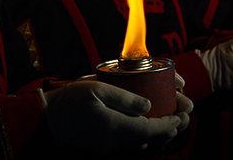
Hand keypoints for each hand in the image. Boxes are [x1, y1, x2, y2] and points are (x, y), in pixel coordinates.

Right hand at [76, 73, 192, 135]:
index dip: (171, 123)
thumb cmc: (70, 100)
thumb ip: (125, 97)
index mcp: (116, 126)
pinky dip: (144, 136)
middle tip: (184, 116)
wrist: (48, 118)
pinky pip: (130, 143)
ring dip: (159, 133)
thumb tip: (148, 105)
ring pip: (142, 143)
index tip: (181, 114)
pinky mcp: (104, 145)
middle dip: (171, 128)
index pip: (152, 129)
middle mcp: (116, 140)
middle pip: (151, 139)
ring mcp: (110, 145)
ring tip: (171, 121)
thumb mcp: (97, 88)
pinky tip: (146, 128)